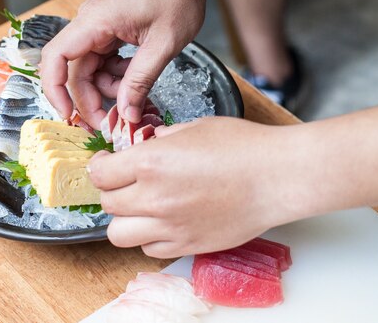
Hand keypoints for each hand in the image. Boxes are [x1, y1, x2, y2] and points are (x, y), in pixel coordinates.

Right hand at [40, 0, 208, 128]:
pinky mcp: (110, 26)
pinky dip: (117, 72)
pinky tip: (137, 73)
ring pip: (90, 66)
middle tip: (113, 123)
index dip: (55, 91)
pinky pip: (103, 57)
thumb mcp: (163, 44)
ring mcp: (99, 23)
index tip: (69, 116)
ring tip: (136, 92)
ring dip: (108, 86)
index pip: (56, 58)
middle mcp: (90, 21)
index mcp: (95, 21)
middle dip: (91, 99)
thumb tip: (126, 115)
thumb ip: (141, 80)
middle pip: (75, 70)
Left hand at [88, 117, 306, 257]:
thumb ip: (166, 137)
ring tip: (142, 207)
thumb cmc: (244, 147)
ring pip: (119, 234)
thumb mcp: (197, 127)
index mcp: (151, 163)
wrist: (277, 177)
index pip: (100, 174)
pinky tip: (165, 222)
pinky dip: (150, 238)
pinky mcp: (187, 245)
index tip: (108, 164)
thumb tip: (152, 142)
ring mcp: (170, 226)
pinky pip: (149, 250)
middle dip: (113, 190)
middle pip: (107, 203)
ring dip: (126, 219)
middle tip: (127, 182)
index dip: (101, 167)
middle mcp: (154, 198)